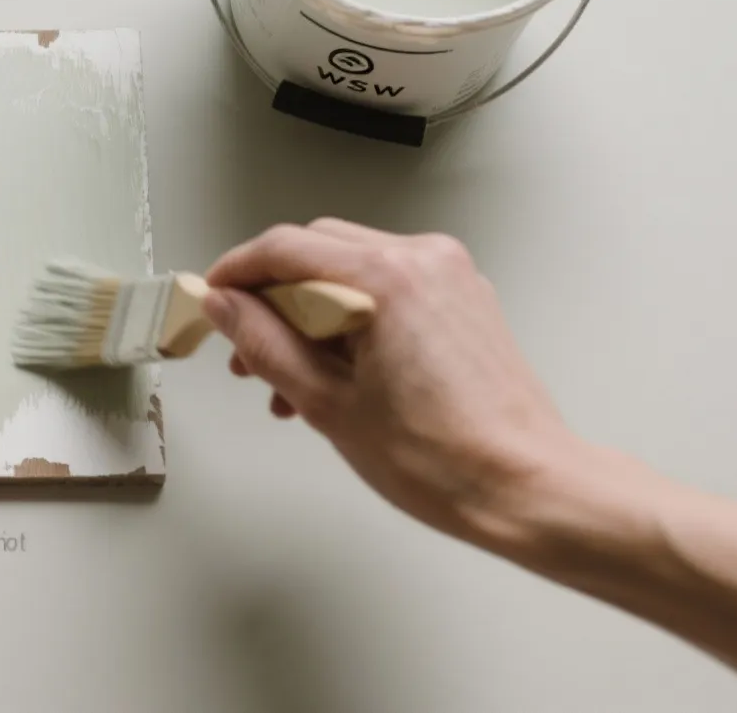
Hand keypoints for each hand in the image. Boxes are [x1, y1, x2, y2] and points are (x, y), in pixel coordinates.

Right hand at [202, 219, 578, 543]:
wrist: (526, 488)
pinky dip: (351, 318)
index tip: (210, 299)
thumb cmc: (444, 458)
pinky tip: (334, 374)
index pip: (285, 248)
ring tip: (287, 380)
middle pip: (317, 251)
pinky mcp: (463, 300)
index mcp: (386, 277)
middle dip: (272, 296)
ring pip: (350, 270)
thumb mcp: (326, 403)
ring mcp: (449, 277)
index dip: (236, 273)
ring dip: (309, 312)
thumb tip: (224, 308)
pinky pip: (387, 289)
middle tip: (243, 347)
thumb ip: (263, 344)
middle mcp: (423, 260)